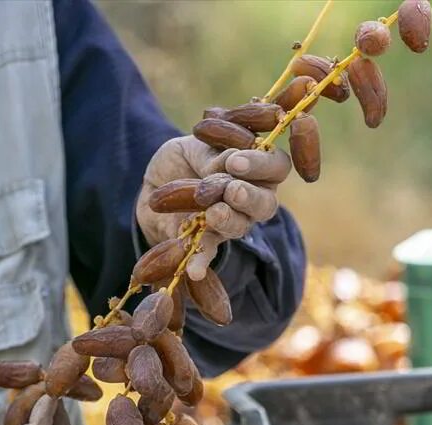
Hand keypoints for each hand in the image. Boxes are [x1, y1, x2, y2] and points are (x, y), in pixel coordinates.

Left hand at [136, 135, 290, 277]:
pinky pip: (209, 253)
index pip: (276, 166)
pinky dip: (201, 261)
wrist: (154, 187)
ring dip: (229, 220)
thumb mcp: (193, 147)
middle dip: (250, 197)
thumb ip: (212, 155)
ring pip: (241, 226)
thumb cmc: (183, 159)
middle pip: (266, 203)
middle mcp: (252, 197)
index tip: (235, 161)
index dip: (261, 164)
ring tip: (213, 214)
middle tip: (232, 191)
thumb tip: (229, 161)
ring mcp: (233, 222)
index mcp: (255, 167)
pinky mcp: (207, 241)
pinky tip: (194, 270)